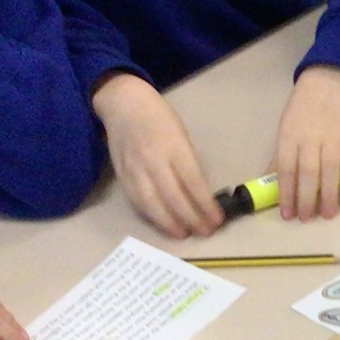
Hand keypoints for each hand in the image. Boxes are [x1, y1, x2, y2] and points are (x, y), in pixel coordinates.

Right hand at [91, 74, 220, 238]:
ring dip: (168, 223)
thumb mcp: (182, 136)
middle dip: (191, 218)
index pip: (192, 182)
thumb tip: (200, 194)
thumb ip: (188, 164)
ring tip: (183, 234)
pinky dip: (150, 215)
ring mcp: (134, 169)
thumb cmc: (160, 119)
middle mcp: (153, 159)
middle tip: (205, 232)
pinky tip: (162, 224)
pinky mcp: (122, 175)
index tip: (217, 220)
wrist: (124, 104)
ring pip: (151, 203)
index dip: (205, 204)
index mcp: (174, 147)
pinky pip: (136, 201)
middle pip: (173, 197)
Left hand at [273, 65, 339, 221]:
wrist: (328, 81)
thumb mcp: (285, 128)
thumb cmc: (303, 109)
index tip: (288, 214)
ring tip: (328, 215)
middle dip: (306, 199)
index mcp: (289, 136)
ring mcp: (334, 136)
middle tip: (307, 219)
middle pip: (308, 173)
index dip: (286, 193)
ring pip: (331, 170)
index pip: (285, 169)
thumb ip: (281, 155)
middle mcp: (310, 137)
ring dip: (330, 196)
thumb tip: (269, 183)